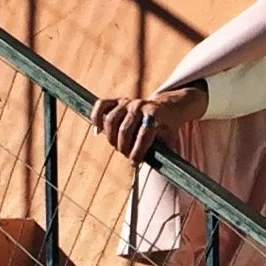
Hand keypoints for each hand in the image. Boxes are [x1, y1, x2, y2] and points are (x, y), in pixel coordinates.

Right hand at [89, 82, 207, 161]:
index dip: (137, 152)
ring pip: (111, 120)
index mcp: (156, 115)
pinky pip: (101, 105)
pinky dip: (96, 117)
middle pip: (124, 130)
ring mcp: (128, 101)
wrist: (166, 108)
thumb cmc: (166, 129)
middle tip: (126, 155)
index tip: (134, 164)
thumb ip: (162, 151)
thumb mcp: (170, 139)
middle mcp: (140, 105)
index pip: (143, 135)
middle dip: (123, 147)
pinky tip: (97, 131)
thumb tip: (154, 166)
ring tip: (117, 147)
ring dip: (111, 138)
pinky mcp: (117, 100)